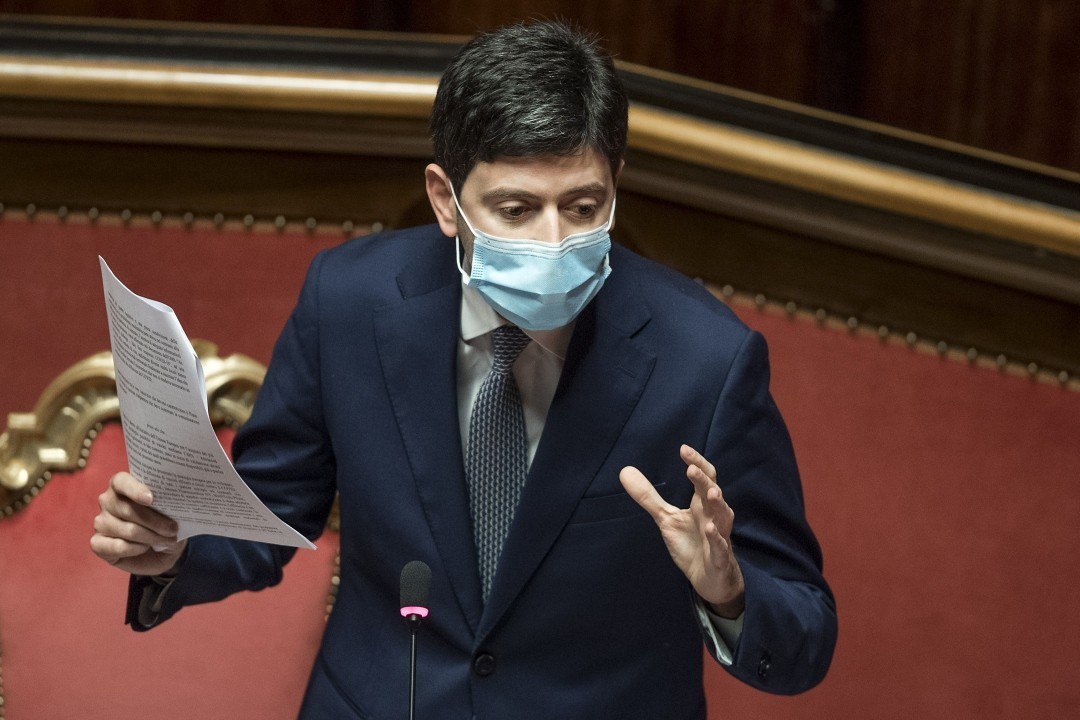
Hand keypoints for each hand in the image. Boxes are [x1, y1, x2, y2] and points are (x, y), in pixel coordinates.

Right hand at [91, 471, 186, 575]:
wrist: (163, 551)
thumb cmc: (165, 522)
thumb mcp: (171, 510)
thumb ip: (167, 502)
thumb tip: (174, 500)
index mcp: (122, 485)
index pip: (121, 481)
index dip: (134, 490)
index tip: (151, 499)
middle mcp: (107, 501)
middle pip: (128, 509)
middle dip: (155, 521)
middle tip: (173, 530)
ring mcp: (101, 522)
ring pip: (127, 530)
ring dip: (151, 537)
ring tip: (167, 540)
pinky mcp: (98, 543)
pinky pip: (117, 546)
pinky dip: (135, 549)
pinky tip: (145, 548)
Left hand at [620, 444, 744, 617]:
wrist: (709, 578)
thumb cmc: (691, 543)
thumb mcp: (666, 518)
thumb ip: (648, 496)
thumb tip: (625, 471)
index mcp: (701, 504)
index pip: (704, 478)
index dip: (696, 463)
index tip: (683, 449)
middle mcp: (713, 516)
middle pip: (713, 493)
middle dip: (704, 481)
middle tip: (691, 469)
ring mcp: (719, 536)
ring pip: (722, 517)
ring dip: (718, 505)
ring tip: (711, 493)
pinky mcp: (720, 557)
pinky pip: (720, 546)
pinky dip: (717, 538)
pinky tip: (710, 530)